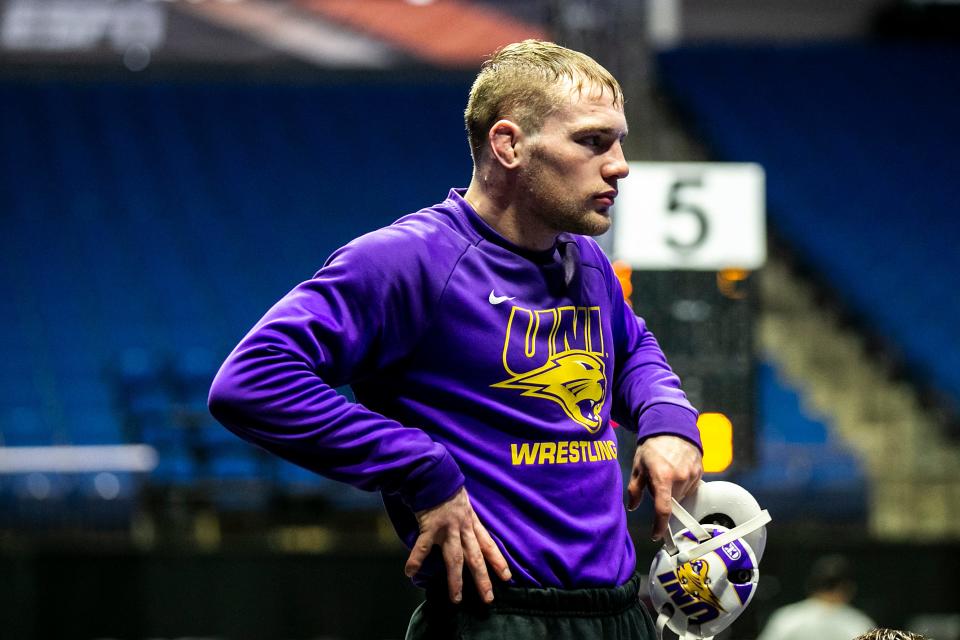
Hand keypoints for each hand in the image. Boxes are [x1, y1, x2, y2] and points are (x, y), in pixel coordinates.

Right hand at [404, 486, 511, 603]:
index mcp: (471, 521)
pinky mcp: (429, 526)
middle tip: (488, 598)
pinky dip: (416, 560)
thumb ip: (465, 517)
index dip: (498, 561)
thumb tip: (466, 531)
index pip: (488, 544)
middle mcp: (462, 527)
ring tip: (457, 599)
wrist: (433, 472)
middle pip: (475, 557)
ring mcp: (446, 528)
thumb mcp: (462, 502)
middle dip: (482, 578)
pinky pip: (422, 547)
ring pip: (454, 558)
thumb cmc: (446, 487)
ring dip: (456, 580)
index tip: (507, 576)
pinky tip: (410, 573)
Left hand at [627, 435, 702, 540]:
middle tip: (656, 481)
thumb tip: (633, 506)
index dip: (660, 526)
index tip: (656, 535)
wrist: (672, 426)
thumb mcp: (638, 466)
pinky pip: (691, 487)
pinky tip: (676, 470)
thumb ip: (635, 489)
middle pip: (673, 502)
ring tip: (667, 472)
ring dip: (674, 491)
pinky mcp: (700, 471)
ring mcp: (692, 475)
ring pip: (682, 495)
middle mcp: (680, 478)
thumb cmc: (652, 446)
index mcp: (662, 477)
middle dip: (663, 497)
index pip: (664, 509)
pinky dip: (682, 484)